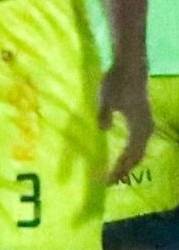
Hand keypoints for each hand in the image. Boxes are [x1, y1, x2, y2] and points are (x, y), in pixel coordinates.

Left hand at [99, 60, 151, 183]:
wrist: (130, 67)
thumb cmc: (116, 82)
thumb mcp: (106, 99)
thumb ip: (104, 115)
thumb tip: (102, 130)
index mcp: (139, 127)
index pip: (129, 156)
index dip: (119, 169)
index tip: (107, 181)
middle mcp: (146, 129)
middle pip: (136, 157)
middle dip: (124, 171)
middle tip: (109, 182)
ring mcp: (146, 125)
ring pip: (139, 151)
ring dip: (128, 163)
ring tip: (115, 174)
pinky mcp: (143, 120)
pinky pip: (138, 143)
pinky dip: (130, 153)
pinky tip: (122, 156)